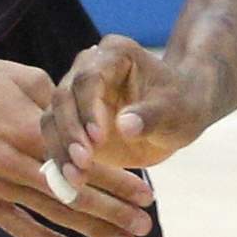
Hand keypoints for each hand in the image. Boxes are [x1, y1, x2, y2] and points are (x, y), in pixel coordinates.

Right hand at [0, 56, 156, 236]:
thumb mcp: (28, 80)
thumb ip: (62, 107)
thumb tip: (93, 126)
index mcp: (30, 130)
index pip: (84, 164)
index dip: (118, 181)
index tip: (147, 194)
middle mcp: (14, 162)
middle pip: (73, 195)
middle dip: (113, 212)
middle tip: (144, 226)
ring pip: (51, 213)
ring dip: (90, 230)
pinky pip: (16, 226)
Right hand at [41, 34, 212, 192]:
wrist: (179, 114)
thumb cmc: (182, 105)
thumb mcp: (175, 110)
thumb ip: (150, 115)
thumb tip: (126, 126)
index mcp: (114, 54)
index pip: (89, 78)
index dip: (88, 109)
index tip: (97, 139)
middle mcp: (87, 69)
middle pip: (64, 98)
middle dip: (70, 132)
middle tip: (82, 164)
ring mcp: (77, 95)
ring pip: (53, 119)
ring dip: (61, 150)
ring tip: (75, 178)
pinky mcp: (72, 121)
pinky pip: (56, 139)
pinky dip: (60, 161)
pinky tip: (69, 182)